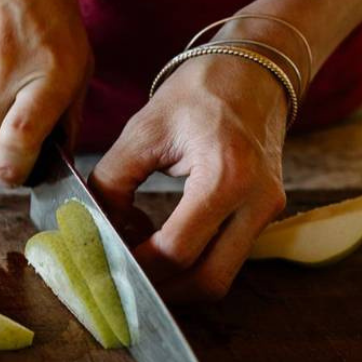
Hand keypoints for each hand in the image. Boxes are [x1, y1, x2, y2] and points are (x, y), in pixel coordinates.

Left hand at [89, 55, 288, 302]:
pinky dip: (193, 261)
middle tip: (122, 279)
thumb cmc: (199, 91)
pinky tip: (162, 242)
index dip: (136, 266)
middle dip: (161, 291)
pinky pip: (227, 257)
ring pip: (221, 277)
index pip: (177, 249)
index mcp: (227, 175)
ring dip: (177, 280)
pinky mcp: (265, 214)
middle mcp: (257, 201)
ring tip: (139, 259)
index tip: (105, 262)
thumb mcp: (143, 130)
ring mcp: (268, 211)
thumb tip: (93, 227)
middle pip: (208, 281)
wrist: (255, 70)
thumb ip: (111, 182)